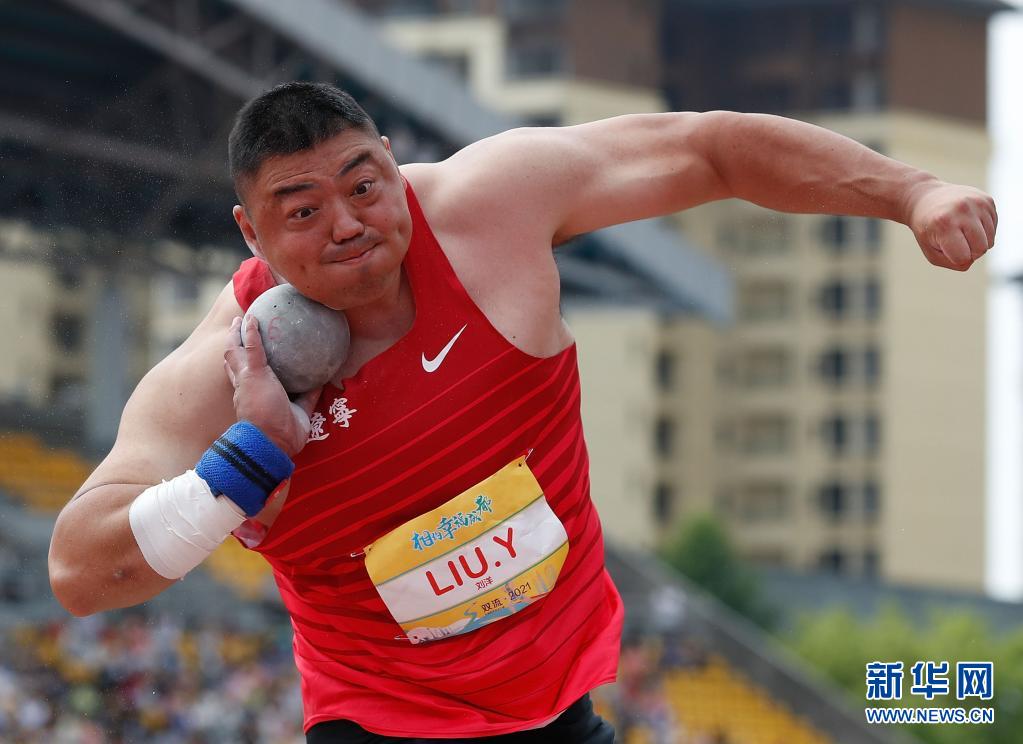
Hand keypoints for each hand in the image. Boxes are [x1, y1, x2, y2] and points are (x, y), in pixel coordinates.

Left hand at [223, 316, 320, 456]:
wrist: (275, 440)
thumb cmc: (259, 405)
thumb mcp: (253, 373)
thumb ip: (252, 348)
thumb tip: (250, 321)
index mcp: (244, 379)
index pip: (236, 352)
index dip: (237, 335)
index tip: (242, 317)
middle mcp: (260, 387)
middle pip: (258, 365)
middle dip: (260, 350)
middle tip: (267, 326)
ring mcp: (280, 398)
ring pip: (286, 378)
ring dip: (290, 366)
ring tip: (298, 346)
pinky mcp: (300, 409)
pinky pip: (311, 392)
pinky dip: (318, 381)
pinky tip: (327, 367)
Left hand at [905, 180, 996, 270]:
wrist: (925, 199)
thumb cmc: (927, 229)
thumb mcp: (931, 251)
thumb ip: (953, 263)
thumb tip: (974, 259)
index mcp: (945, 224)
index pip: (963, 257)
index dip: (956, 258)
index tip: (946, 247)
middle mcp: (963, 210)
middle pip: (981, 249)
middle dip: (970, 252)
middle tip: (955, 241)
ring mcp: (977, 203)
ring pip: (990, 240)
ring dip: (977, 242)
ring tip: (960, 230)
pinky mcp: (987, 200)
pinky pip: (993, 228)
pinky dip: (983, 231)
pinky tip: (968, 222)